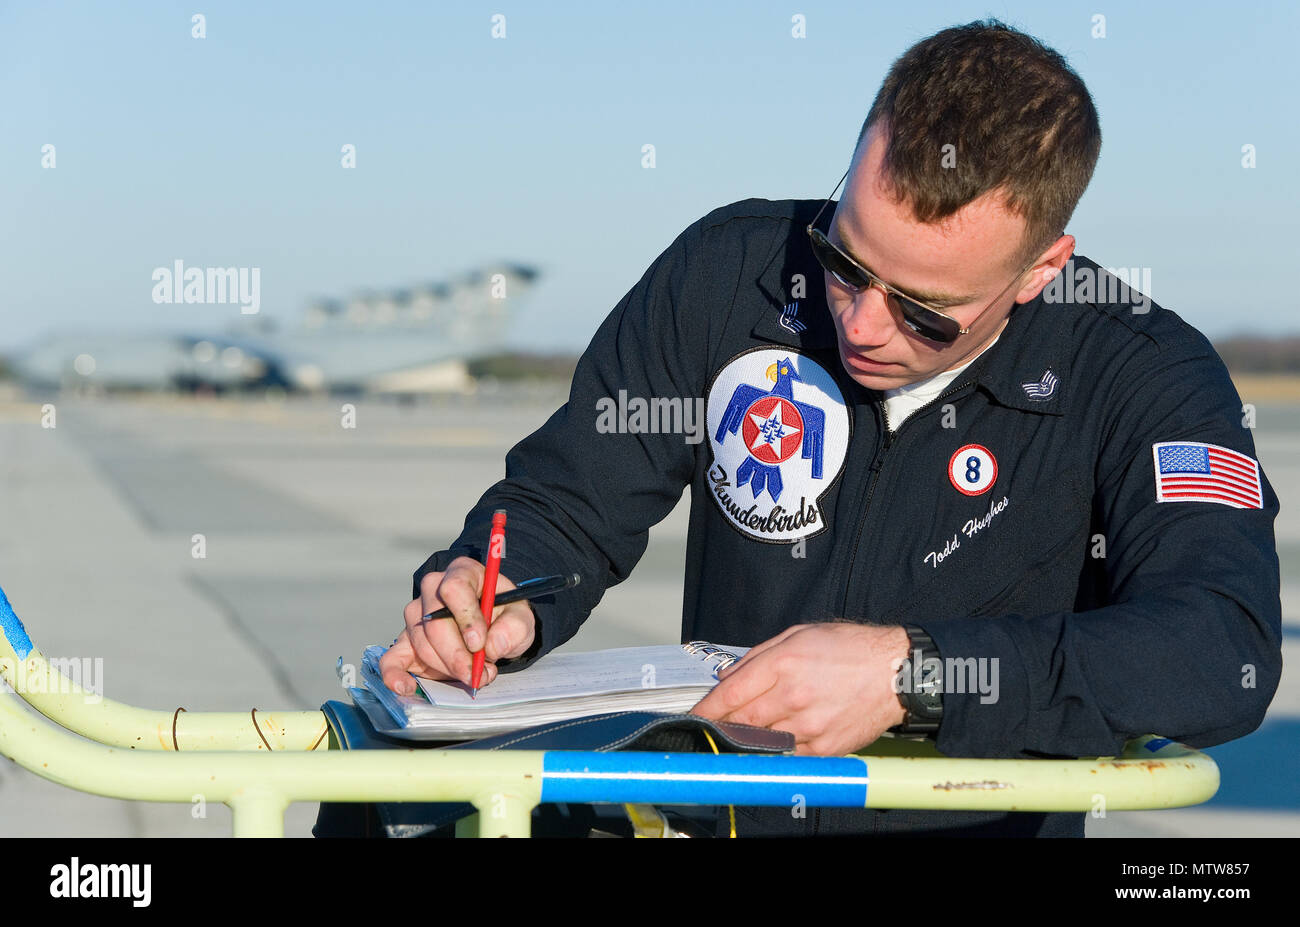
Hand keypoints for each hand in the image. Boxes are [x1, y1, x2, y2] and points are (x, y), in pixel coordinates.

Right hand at [379, 556, 535, 694]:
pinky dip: (395, 675)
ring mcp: (416, 616)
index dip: (466, 618)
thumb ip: (514, 628)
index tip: (479, 643)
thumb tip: (492, 646)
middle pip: (434, 623)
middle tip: (477, 673)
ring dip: (447, 668)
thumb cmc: (504, 616)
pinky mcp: (406, 642)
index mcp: (463, 573)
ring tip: (473, 676)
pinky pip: (391, 658)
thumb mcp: (521, 617)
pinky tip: (407, 688)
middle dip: (457, 655)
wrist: (493, 627)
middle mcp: (433, 590)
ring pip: (421, 644)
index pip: (453, 588)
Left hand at [690, 623, 910, 755]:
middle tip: (710, 726)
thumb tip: (729, 677)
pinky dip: (776, 749)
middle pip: (740, 720)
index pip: (731, 693)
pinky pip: (788, 754)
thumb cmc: (851, 649)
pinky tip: (776, 739)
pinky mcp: (824, 747)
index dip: (707, 707)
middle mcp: (793, 696)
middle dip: (721, 724)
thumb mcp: (800, 635)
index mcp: (784, 663)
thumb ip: (759, 656)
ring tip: (745, 730)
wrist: (897, 673)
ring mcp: (808, 725)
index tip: (694, 715)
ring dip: (748, 737)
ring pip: (761, 740)